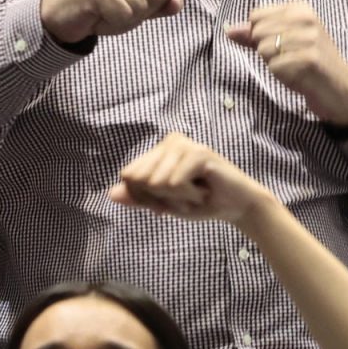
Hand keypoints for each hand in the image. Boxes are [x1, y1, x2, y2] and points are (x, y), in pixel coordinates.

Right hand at [40, 0, 182, 44]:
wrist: (62, 13)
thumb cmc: (102, 6)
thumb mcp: (138, 3)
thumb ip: (161, 2)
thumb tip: (179, 1)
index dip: (154, 2)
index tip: (130, 0)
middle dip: (141, 11)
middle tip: (116, 6)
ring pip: (142, 7)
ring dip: (125, 18)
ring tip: (106, 10)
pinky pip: (124, 16)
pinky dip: (113, 23)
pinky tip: (98, 14)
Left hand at [110, 132, 271, 225]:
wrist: (237, 207)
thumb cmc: (201, 202)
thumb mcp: (164, 203)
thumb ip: (139, 198)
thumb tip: (110, 194)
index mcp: (159, 150)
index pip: (128, 176)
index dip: (144, 198)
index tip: (167, 202)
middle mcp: (169, 141)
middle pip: (138, 179)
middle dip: (159, 199)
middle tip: (185, 197)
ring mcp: (184, 144)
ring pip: (155, 183)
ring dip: (177, 199)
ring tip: (196, 193)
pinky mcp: (198, 152)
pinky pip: (174, 183)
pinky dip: (189, 196)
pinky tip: (205, 190)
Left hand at [225, 1, 347, 125]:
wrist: (340, 88)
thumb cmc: (309, 63)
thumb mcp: (285, 41)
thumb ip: (256, 34)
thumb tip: (229, 29)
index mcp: (300, 8)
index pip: (256, 15)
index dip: (261, 35)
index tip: (283, 44)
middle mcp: (305, 19)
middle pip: (257, 32)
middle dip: (267, 51)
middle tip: (290, 58)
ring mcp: (308, 38)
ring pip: (263, 49)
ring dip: (274, 64)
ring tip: (294, 66)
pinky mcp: (308, 59)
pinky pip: (274, 66)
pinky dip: (282, 75)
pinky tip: (298, 76)